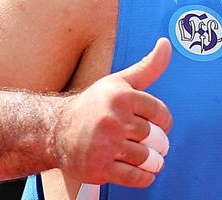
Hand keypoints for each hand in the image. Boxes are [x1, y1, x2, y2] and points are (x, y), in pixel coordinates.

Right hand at [52, 38, 174, 187]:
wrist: (55, 131)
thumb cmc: (94, 105)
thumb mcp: (120, 82)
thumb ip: (148, 66)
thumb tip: (166, 43)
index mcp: (121, 97)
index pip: (161, 114)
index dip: (163, 121)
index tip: (156, 124)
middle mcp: (113, 120)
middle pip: (155, 138)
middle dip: (157, 143)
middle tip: (152, 143)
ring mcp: (105, 145)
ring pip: (147, 158)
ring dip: (152, 161)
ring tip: (146, 156)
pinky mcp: (99, 168)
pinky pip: (136, 177)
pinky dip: (145, 177)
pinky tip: (142, 171)